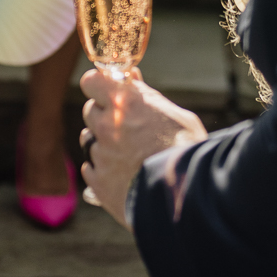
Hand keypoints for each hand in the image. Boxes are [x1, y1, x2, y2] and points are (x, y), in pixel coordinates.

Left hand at [79, 68, 207, 227]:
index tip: (107, 92)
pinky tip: (124, 175)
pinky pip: (90, 168)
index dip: (99, 86)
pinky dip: (102, 170)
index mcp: (126, 103)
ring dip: (102, 143)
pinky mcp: (98, 182)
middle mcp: (107, 126)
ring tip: (129, 155)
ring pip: (89, 141)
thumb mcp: (177, 116)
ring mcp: (101, 155)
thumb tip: (131, 77)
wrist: (187, 199)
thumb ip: (147, 96)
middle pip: (90, 111)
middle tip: (126, 127)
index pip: (91, 80)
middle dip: (104, 115)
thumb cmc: (187, 153)